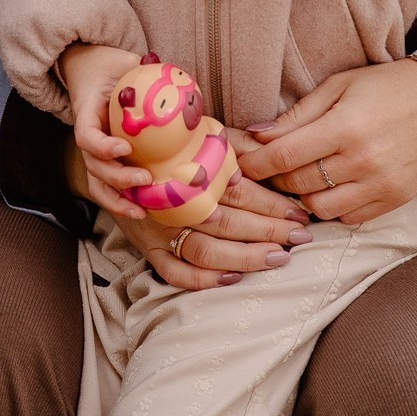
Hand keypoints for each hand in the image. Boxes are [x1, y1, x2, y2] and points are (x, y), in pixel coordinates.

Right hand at [58, 42, 149, 217]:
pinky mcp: (106, 162)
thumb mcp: (127, 63)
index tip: (124, 147)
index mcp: (87, 112)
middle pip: (93, 166)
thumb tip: (185, 83)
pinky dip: (121, 203)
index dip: (102, 146)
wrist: (93, 70)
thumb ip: (148, 70)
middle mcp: (88, 137)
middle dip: (118, 178)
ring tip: (142, 209)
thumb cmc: (111, 67)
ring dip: (118, 199)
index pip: (86, 135)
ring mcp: (94, 152)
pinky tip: (143, 211)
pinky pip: (108, 188)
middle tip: (145, 178)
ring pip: (98, 184)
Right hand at [114, 155, 318, 291]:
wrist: (115, 161)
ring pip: (205, 250)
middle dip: (269, 231)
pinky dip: (203, 279)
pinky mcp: (149, 248)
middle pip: (227, 221)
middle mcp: (174, 200)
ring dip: (245, 257)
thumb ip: (237, 145)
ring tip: (278, 258)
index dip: (272, 203)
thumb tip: (271, 147)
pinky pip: (174, 272)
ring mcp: (160, 227)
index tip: (300, 213)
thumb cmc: (171, 150)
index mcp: (190, 169)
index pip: (238, 191)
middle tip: (300, 238)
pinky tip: (234, 277)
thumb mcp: (202, 136)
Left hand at [242, 57, 416, 224]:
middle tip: (267, 169)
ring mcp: (380, 185)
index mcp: (344, 127)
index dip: (255, 163)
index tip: (240, 164)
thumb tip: (256, 134)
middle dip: (274, 179)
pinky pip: (348, 218)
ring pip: (319, 208)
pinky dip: (332, 207)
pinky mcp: (394, 200)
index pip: (283, 156)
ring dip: (302, 196)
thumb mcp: (338, 86)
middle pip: (297, 184)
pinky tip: (329, 188)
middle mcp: (362, 161)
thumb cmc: (385, 87)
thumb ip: (297, 115)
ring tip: (298, 178)